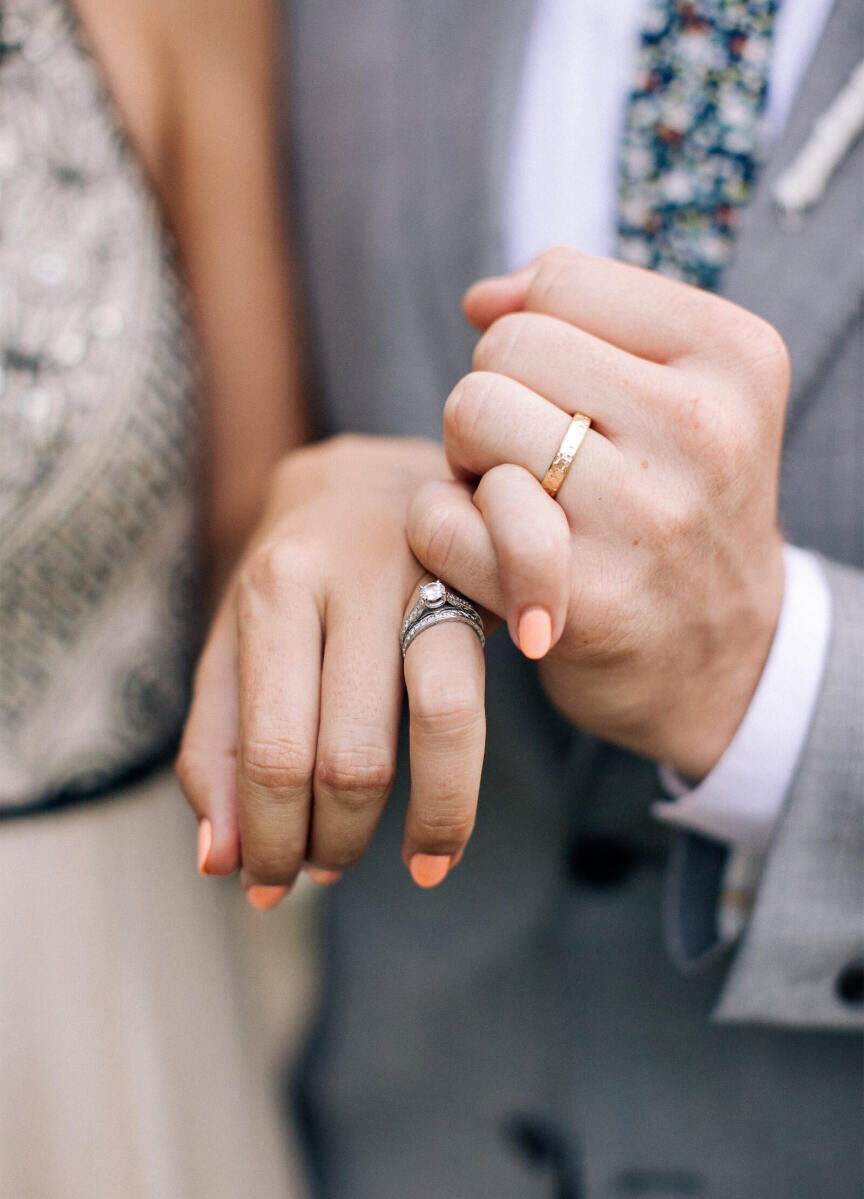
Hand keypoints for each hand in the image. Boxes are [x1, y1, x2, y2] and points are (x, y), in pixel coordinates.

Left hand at [176, 436, 485, 903]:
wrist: (379, 476)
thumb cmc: (297, 574)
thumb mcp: (235, 642)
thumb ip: (215, 742)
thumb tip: (217, 860)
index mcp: (273, 584)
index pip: (270, 748)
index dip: (268, 838)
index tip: (264, 883)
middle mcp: (350, 571)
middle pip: (351, 754)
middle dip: (333, 842)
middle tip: (319, 873)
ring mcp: (431, 571)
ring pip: (437, 722)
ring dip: (421, 824)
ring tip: (401, 866)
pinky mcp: (490, 586)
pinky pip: (484, 702)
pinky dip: (462, 792)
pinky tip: (440, 843)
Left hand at [406, 248, 787, 780]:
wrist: (722, 656)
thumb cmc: (676, 505)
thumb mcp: (683, 391)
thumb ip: (584, 316)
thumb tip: (481, 299)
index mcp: (733, 357)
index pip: (560, 281)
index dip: (534, 338)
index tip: (567, 398)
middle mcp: (701, 431)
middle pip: (506, 347)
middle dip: (495, 399)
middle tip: (531, 460)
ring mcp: (644, 517)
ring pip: (470, 413)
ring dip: (467, 461)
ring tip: (515, 501)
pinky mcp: (584, 599)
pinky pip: (441, 515)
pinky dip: (441, 531)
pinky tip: (487, 558)